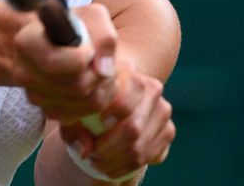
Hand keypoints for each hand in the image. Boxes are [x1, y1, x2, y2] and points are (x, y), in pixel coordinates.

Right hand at [12, 4, 117, 119]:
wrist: (57, 42)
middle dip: (100, 74)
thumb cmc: (74, 26)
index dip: (84, 57)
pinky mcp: (47, 111)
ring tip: (98, 70)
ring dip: (102, 88)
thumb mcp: (92, 16)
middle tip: (100, 60)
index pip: (57, 62)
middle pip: (78, 85)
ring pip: (84, 102)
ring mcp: (34, 95)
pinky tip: (92, 85)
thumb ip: (104, 36)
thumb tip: (104, 70)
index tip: (89, 48)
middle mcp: (24, 72)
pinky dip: (94, 101)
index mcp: (27, 42)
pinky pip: (81, 114)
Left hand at [60, 63, 175, 178]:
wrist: (112, 101)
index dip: (109, 121)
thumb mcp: (76, 110)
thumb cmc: (90, 104)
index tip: (92, 133)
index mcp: (129, 74)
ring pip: (141, 147)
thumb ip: (75, 128)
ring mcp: (163, 110)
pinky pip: (151, 157)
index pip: (125, 101)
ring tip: (97, 163)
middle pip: (133, 128)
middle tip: (91, 155)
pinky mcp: (168, 130)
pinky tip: (111, 167)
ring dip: (115, 163)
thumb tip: (85, 150)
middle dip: (108, 150)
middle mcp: (153, 89)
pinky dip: (128, 168)